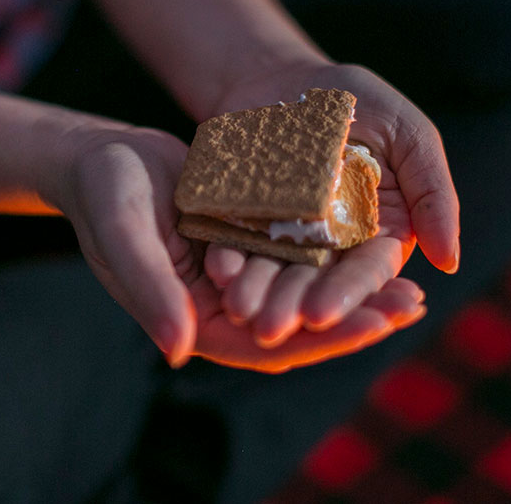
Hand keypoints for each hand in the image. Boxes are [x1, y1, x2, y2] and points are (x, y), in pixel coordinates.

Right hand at [51, 123, 427, 369]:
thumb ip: (149, 291)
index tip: (377, 324)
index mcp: (191, 322)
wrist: (98, 159)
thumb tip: (178, 350)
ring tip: (409, 281)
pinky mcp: (245, 249)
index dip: (324, 338)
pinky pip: (297, 261)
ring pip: (303, 295)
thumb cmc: (104, 196)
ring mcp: (234, 282)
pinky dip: (333, 256)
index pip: (267, 344)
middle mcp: (218, 311)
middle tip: (411, 303)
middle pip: (297, 327)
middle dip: (355, 318)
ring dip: (353, 292)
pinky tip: (373, 242)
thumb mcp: (124, 237)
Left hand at [200, 58, 459, 347]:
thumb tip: (450, 262)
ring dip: (257, 295)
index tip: (322, 315)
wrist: (283, 76)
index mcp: (377, 234)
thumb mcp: (408, 135)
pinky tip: (216, 274)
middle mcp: (330, 247)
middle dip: (293, 306)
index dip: (345, 295)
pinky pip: (234, 245)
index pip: (365, 274)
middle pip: (314, 283)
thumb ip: (433, 194)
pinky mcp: (240, 223)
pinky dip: (227, 260)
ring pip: (272, 274)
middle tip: (272, 329)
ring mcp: (282, 237)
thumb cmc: (357, 102)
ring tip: (239, 311)